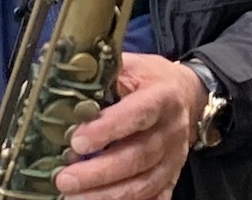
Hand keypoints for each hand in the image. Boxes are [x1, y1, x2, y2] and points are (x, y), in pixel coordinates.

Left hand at [53, 53, 202, 199]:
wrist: (187, 95)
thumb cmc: (150, 79)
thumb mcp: (132, 65)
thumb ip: (104, 73)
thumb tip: (66, 79)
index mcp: (164, 97)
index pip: (138, 114)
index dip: (108, 129)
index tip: (77, 141)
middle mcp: (172, 130)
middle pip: (138, 157)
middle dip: (99, 172)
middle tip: (64, 179)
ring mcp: (174, 158)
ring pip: (144, 184)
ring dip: (107, 195)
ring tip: (73, 196)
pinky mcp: (171, 177)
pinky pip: (155, 198)